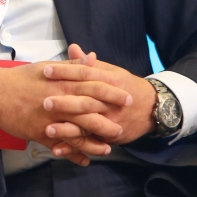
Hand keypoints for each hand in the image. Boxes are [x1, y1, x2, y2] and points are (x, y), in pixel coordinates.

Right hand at [0, 58, 129, 165]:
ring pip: (79, 132)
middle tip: (124, 126)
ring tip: (109, 148)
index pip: (94, 86)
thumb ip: (72, 65)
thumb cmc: (22, 77)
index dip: (112, 92)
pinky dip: (75, 154)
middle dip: (109, 120)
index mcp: (64, 82)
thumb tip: (92, 58)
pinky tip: (85, 160)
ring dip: (95, 141)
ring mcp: (52, 118)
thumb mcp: (48, 67)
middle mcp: (61, 101)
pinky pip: (62, 146)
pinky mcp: (42, 133)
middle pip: (91, 111)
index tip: (127, 97)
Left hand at [41, 45, 157, 158]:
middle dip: (65, 103)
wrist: (152, 108)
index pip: (84, 74)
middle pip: (86, 101)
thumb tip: (72, 47)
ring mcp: (109, 121)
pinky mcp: (108, 137)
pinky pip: (89, 144)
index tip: (46, 70)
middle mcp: (108, 102)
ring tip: (47, 130)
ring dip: (67, 130)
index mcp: (108, 80)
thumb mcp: (110, 71)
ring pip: (87, 126)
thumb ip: (88, 64)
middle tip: (44, 102)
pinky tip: (57, 149)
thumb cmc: (125, 86)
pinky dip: (74, 148)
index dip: (65, 72)